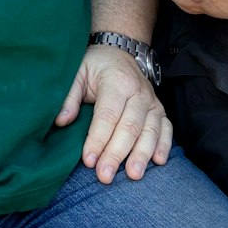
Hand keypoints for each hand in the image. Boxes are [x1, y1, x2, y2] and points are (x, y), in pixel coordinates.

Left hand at [55, 43, 171, 181]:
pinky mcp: (160, 110)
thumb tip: (61, 121)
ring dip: (142, 154)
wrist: (119, 52)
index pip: (107, 114)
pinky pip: (166, 129)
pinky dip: (164, 145)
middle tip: (105, 175)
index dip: (98, 138)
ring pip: (150, 130)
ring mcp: (152, 102)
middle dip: (117, 153)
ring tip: (134, 175)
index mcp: (117, 81)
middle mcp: (138, 92)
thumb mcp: (77, 72)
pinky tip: (158, 162)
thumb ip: (69, 96)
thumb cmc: (95, 66)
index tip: (88, 160)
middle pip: (129, 126)